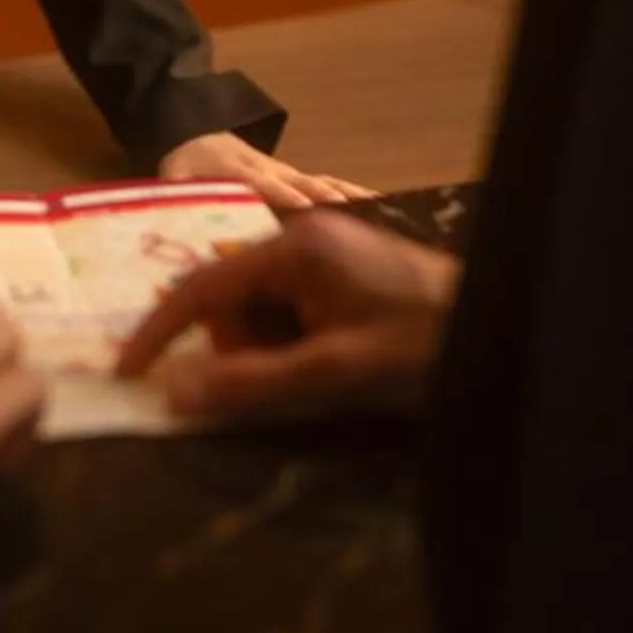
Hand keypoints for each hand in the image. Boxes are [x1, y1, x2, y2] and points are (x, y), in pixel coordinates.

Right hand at [119, 210, 458, 423]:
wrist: (504, 335)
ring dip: (273, 352)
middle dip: (240, 349)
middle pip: (232, 300)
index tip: (128, 372)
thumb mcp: (332, 374)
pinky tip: (333, 364)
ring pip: (262, 311)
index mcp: (296, 249)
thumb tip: (174, 393)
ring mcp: (330, 253)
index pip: (202, 286)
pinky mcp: (347, 274)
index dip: (159, 332)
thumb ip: (249, 383)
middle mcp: (306, 239)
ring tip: (325, 376)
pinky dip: (296, 344)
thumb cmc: (423, 349)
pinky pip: (293, 310)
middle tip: (285, 386)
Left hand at [158, 131, 374, 214]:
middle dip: (328, 202)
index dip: (283, 197)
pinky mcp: (300, 178)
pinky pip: (331, 186)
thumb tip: (174, 225)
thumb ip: (176, 198)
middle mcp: (272, 172)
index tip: (304, 211)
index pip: (265, 185)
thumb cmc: (187, 164)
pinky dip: (356, 195)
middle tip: (356, 223)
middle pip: (305, 186)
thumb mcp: (172, 179)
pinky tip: (384, 207)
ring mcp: (290, 174)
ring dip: (350, 200)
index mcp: (241, 173)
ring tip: (382, 217)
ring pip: (324, 186)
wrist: (197, 129)